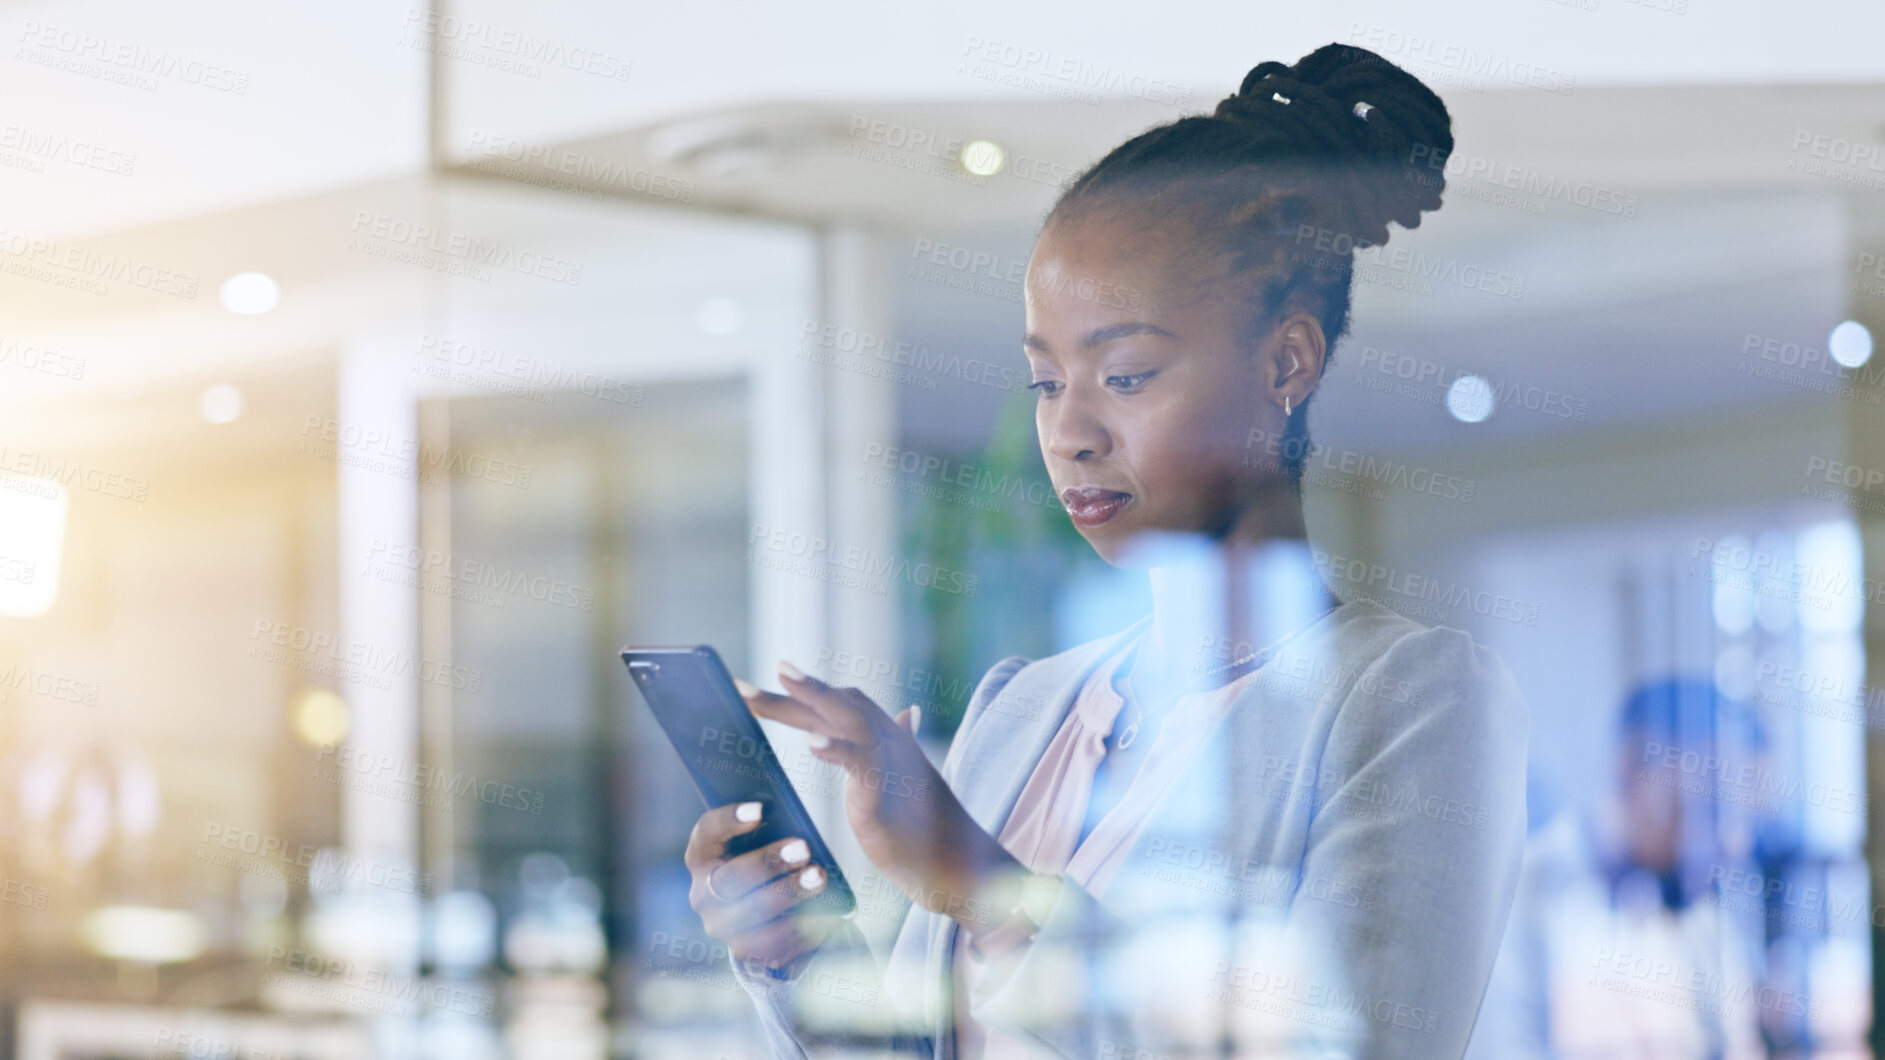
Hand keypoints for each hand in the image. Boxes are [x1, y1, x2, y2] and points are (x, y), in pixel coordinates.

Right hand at [683, 800, 845, 975]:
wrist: (763, 919)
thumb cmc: (764, 867)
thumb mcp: (759, 844)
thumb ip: (768, 830)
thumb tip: (794, 817)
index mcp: (704, 857)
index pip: (707, 833)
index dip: (729, 820)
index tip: (759, 809)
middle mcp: (704, 894)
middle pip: (732, 877)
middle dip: (769, 861)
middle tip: (803, 848)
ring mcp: (722, 926)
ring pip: (755, 913)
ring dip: (790, 893)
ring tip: (819, 877)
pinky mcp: (745, 950)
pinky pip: (775, 943)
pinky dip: (804, 926)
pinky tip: (827, 913)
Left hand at [736, 663, 1025, 926]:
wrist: (956, 866)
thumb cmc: (928, 828)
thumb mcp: (906, 781)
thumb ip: (900, 744)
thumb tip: (909, 713)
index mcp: (886, 740)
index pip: (839, 706)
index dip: (800, 693)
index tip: (757, 688)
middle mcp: (889, 741)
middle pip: (836, 703)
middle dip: (791, 690)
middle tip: (740, 685)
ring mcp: (891, 761)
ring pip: (849, 717)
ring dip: (813, 696)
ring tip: (780, 677)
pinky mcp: (889, 790)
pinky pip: (861, 762)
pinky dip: (838, 748)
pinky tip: (812, 742)